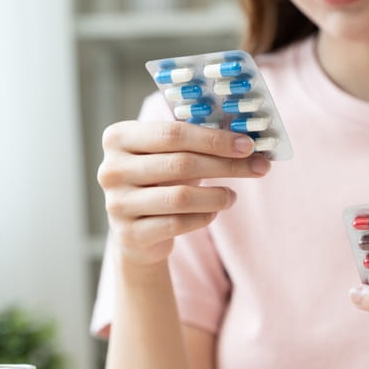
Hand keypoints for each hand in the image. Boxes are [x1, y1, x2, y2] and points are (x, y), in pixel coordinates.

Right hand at [98, 120, 270, 264]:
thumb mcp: (168, 155)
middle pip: (180, 163)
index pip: (172, 133)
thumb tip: (245, 140)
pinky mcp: (129, 234)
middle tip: (258, 167)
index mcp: (118, 138)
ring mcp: (117, 204)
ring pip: (181, 197)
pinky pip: (177, 224)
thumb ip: (195, 142)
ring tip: (233, 196)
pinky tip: (214, 212)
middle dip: (225, 165)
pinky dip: (203, 217)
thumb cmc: (159, 182)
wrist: (136, 231)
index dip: (214, 139)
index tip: (247, 145)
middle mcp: (110, 169)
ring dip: (216, 196)